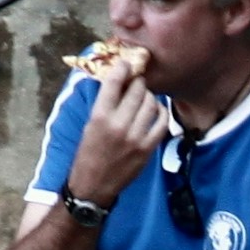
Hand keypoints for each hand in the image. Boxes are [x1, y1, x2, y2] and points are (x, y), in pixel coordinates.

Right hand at [63, 60, 167, 203]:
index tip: (126, 63)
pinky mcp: (147, 148)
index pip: (114, 82)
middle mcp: (118, 125)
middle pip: (137, 90)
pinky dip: (161, 112)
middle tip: (137, 81)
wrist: (93, 187)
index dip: (123, 68)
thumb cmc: (88, 154)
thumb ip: (105, 104)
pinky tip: (156, 110)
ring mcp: (135, 137)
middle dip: (138, 82)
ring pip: (151, 103)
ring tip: (144, 97)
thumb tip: (120, 80)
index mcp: (99, 117)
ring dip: (148, 96)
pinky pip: (162, 122)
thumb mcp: (89, 125)